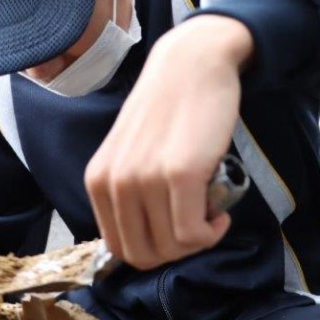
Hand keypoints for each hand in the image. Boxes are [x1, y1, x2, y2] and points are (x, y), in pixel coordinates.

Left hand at [85, 14, 253, 269]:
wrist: (192, 65)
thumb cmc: (169, 109)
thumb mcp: (132, 153)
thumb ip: (129, 191)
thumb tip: (149, 239)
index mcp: (98, 180)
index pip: (118, 248)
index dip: (153, 249)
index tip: (176, 229)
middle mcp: (115, 182)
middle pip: (142, 254)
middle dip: (175, 251)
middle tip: (198, 225)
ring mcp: (146, 179)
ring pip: (170, 247)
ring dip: (198, 241)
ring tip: (211, 214)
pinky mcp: (180, 174)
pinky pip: (193, 234)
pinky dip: (212, 233)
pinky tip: (221, 214)